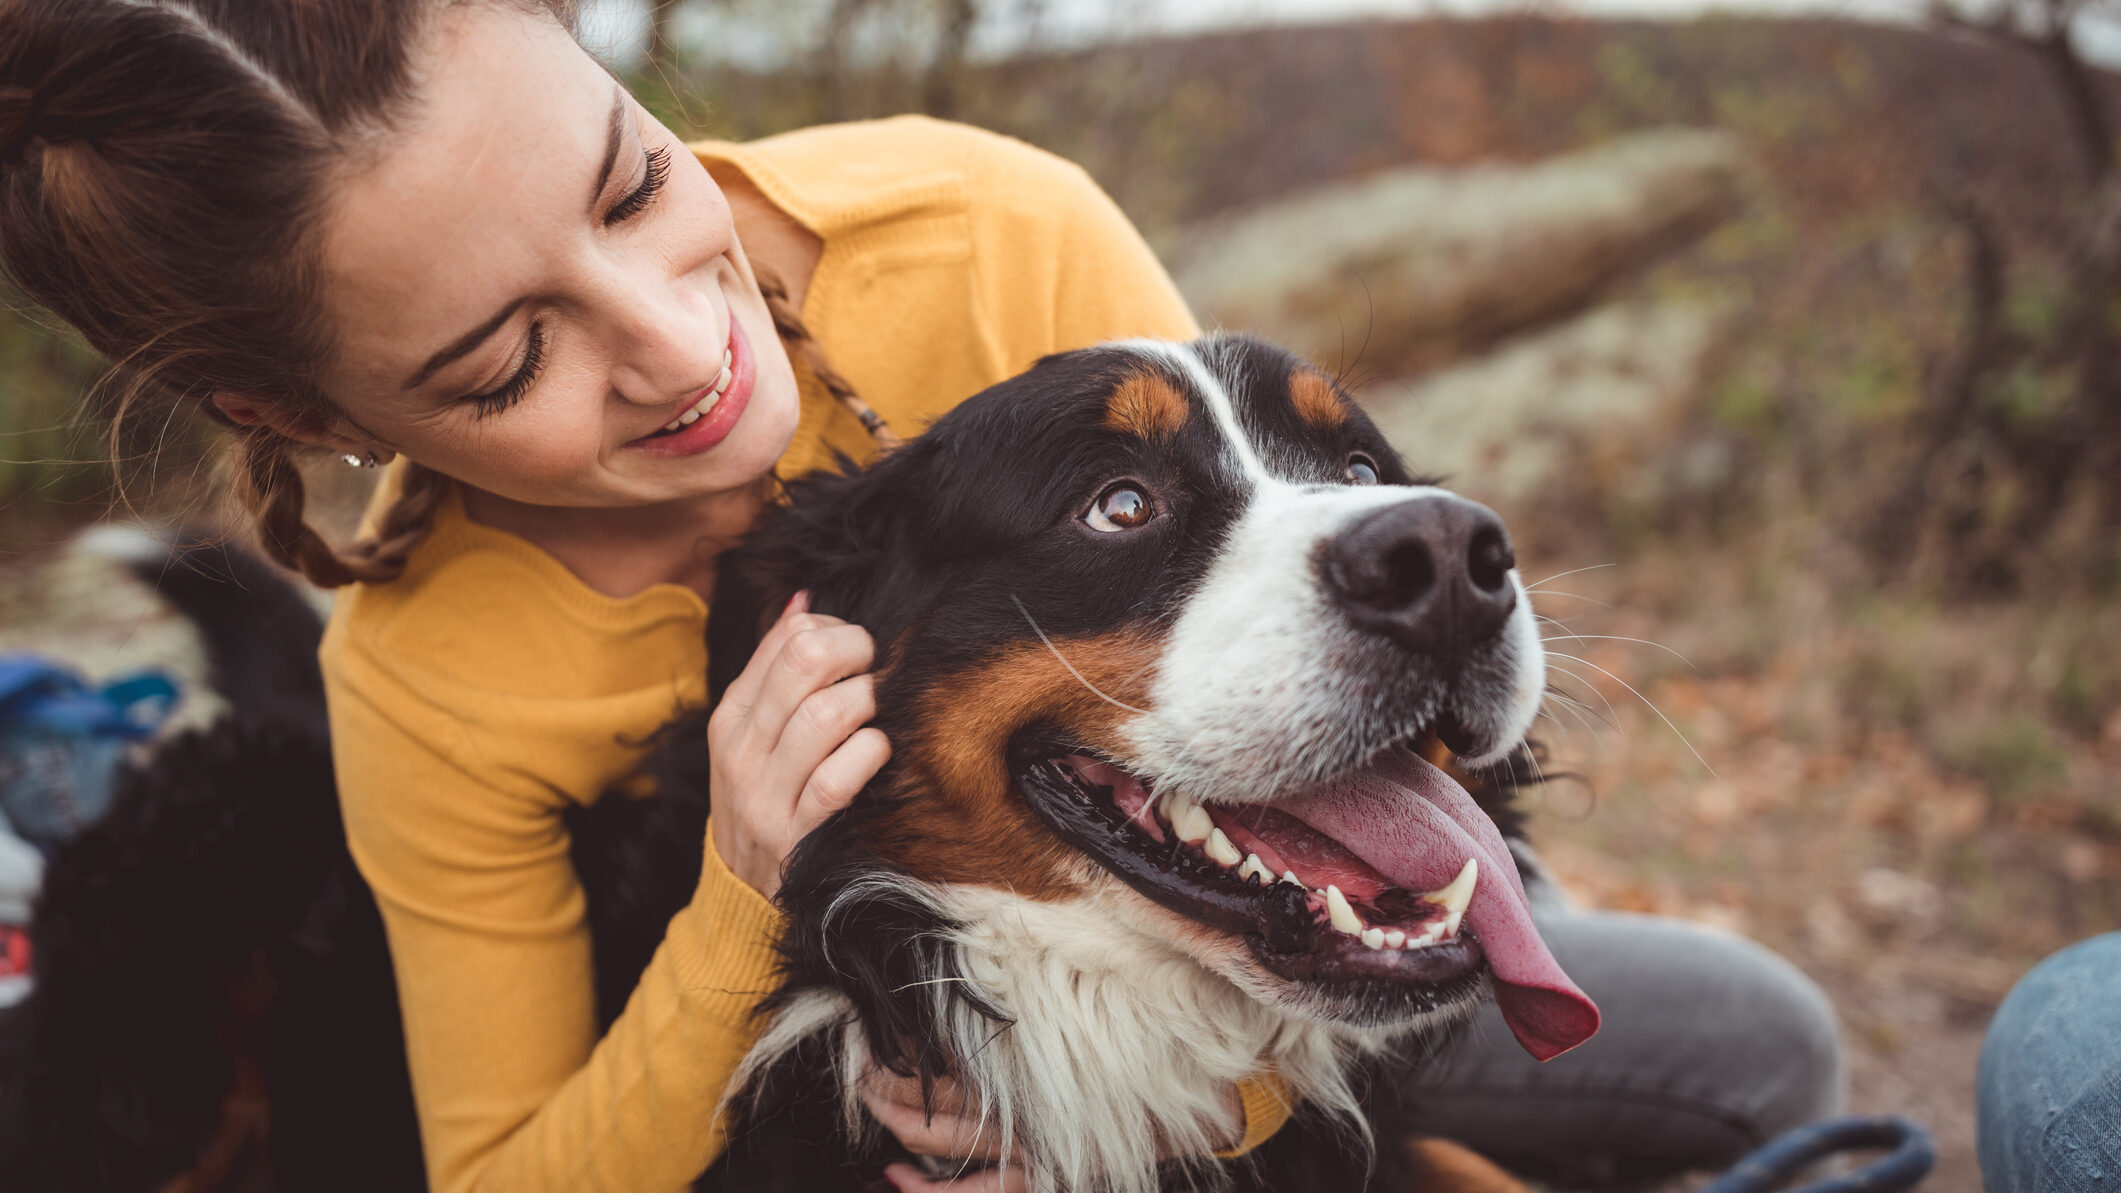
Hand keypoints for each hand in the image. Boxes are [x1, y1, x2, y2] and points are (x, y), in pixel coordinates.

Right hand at [707, 591, 891, 898]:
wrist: (739, 897)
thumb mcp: (751, 736)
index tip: (854, 654)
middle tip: (874, 673)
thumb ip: (775, 669)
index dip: (836, 631)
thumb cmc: (762, 800)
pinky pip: (839, 779)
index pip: (787, 638)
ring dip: (867, 705)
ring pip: (827, 714)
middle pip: (807, 661)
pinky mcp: (797, 837)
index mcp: (732, 717)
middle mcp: (743, 752)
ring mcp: (767, 796)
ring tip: (874, 718)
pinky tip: (875, 755)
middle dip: (857, 653)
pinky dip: (869, 756)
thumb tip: (803, 602)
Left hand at [860, 1067, 1245, 1189]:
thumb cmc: (1130, 1073)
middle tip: (855, 1073)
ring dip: (900, 1126)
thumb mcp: (1076, 1042)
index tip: (867, 1042)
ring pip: (947, 1141)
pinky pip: (984, 1191)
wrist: (1189, 1116)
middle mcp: (1026, 1108)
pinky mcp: (1044, 1176)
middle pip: (939, 1097)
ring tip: (868, 1108)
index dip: (904, 1057)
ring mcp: (1032, 1149)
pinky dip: (936, 1190)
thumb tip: (967, 1005)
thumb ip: (1024, 1032)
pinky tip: (899, 1177)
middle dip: (889, 1090)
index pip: (952, 1063)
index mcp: (1030, 1068)